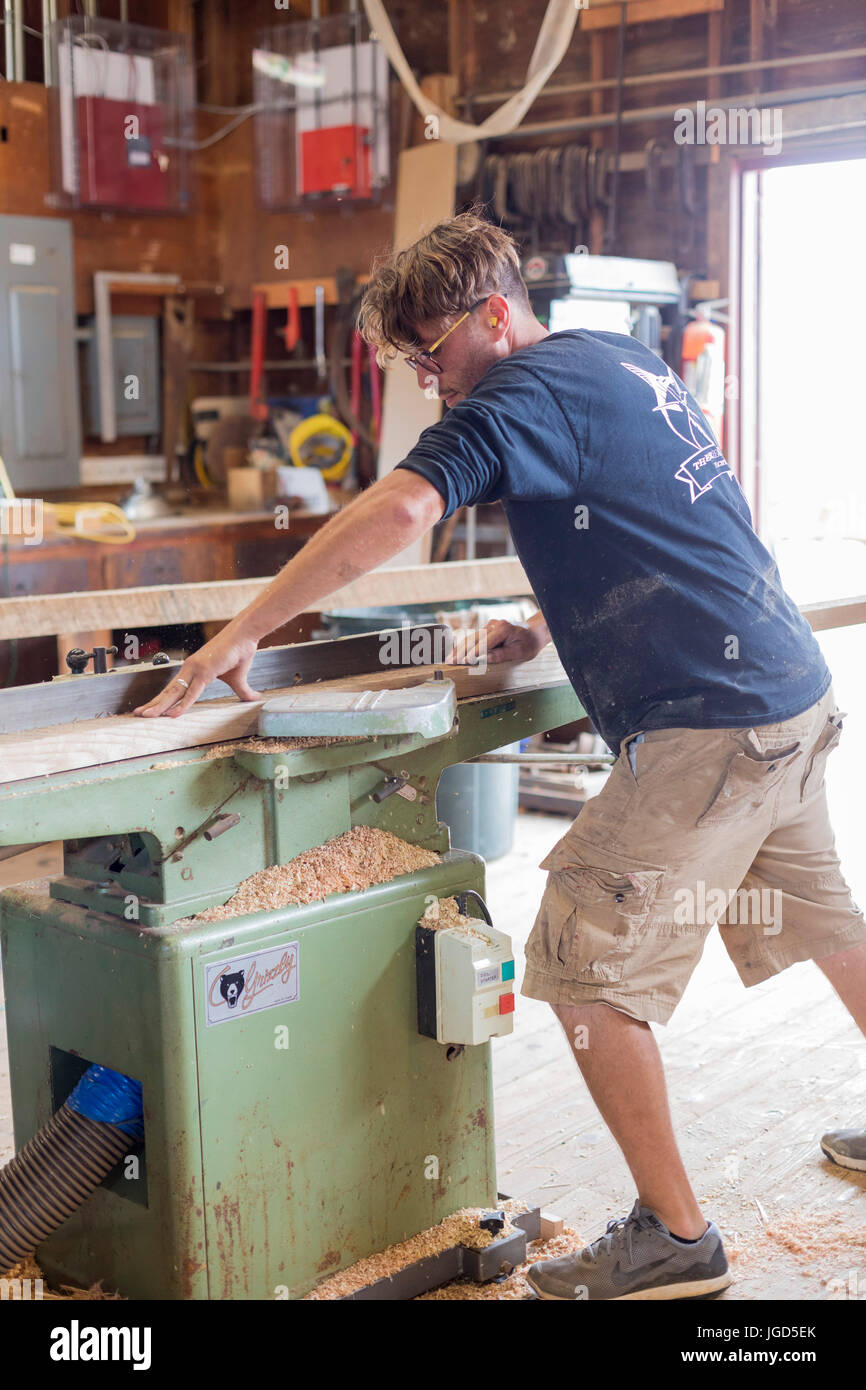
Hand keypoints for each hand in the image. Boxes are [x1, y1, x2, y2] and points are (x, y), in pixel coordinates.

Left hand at [134, 630, 261, 717]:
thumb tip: (254, 699)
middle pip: (168, 691)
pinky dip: (182, 704)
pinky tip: (172, 714)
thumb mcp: (238, 679)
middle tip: (138, 714)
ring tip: (146, 716)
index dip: (161, 699)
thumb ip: (242, 691)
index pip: (174, 688)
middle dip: (153, 704)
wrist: (244, 636)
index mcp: (193, 670)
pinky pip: (192, 692)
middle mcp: (190, 669)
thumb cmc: (239, 653)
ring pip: (174, 693)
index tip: (150, 708)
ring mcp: (195, 669)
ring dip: (160, 706)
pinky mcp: (205, 671)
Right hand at [445, 617, 546, 667]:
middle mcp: (494, 624)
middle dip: (461, 650)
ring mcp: (490, 626)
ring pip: (471, 638)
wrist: (534, 632)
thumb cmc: (529, 643)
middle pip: (474, 639)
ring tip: (449, 658)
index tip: (464, 661)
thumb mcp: (519, 652)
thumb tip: (485, 658)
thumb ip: (501, 654)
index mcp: (503, 629)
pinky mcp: (488, 629)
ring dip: (460, 648)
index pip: (485, 643)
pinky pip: (474, 638)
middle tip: (450, 661)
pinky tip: (455, 653)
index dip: (473, 653)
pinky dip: (465, 646)